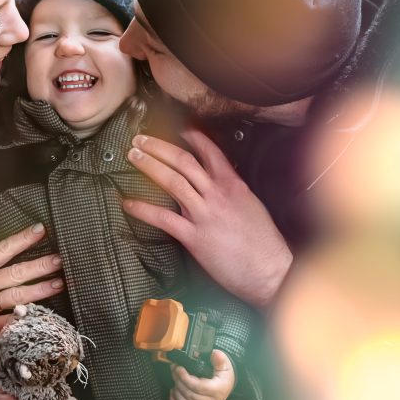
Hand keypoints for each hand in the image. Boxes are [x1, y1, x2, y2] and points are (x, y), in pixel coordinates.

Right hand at [0, 223, 62, 355]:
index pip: (2, 249)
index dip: (23, 239)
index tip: (41, 230)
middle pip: (16, 272)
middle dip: (40, 265)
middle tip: (60, 259)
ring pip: (17, 296)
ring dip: (40, 290)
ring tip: (59, 284)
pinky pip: (8, 322)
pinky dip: (24, 318)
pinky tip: (42, 315)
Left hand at [123, 129, 292, 306]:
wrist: (271, 271)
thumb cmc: (264, 243)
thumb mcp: (252, 205)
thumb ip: (232, 190)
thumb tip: (218, 181)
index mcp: (233, 184)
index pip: (210, 151)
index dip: (192, 137)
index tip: (178, 128)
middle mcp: (217, 194)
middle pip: (183, 160)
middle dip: (159, 146)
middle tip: (140, 139)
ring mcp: (205, 214)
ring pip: (172, 181)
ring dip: (149, 165)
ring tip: (132, 156)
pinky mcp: (195, 237)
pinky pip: (163, 218)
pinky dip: (142, 209)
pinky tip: (127, 203)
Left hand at [169, 350, 234, 399]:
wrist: (227, 386)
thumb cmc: (224, 375)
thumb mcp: (225, 365)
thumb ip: (220, 359)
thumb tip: (214, 353)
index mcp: (218, 390)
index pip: (198, 387)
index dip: (185, 377)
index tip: (179, 368)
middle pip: (189, 394)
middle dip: (178, 380)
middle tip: (174, 368)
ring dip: (176, 391)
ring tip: (174, 379)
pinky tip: (173, 392)